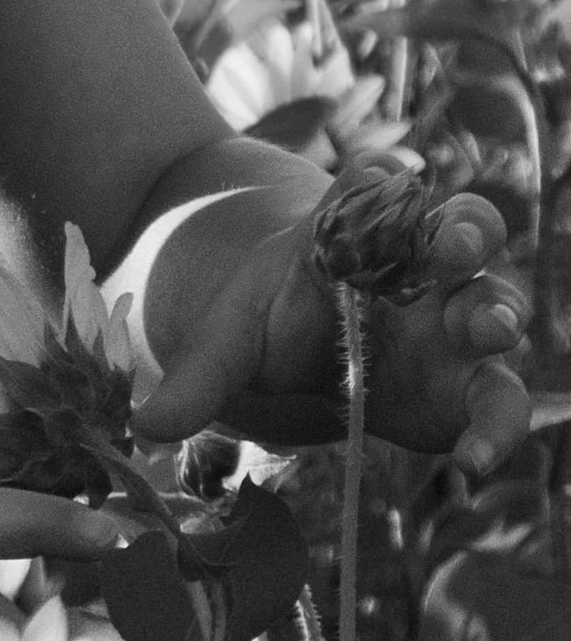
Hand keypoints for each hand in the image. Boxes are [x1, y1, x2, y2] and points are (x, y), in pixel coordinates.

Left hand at [133, 158, 529, 475]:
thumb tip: (144, 426)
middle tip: (450, 245)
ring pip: (495, 304)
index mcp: (355, 235)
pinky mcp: (462, 389)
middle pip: (462, 230)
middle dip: (464, 233)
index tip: (377, 178)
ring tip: (487, 328)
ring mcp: (450, 326)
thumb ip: (196, 380)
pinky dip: (493, 429)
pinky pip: (494, 403)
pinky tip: (471, 463)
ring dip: (496, 312)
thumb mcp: (224, 344)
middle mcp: (417, 270)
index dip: (378, 183)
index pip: (372, 190)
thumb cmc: (267, 325)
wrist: (298, 357)